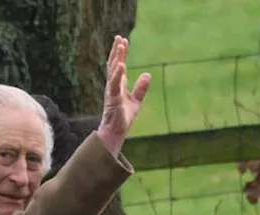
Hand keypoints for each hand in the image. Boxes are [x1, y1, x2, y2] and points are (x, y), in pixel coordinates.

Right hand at [97, 36, 150, 153]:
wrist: (116, 131)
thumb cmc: (123, 117)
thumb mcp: (136, 100)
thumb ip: (141, 88)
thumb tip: (147, 74)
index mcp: (118, 85)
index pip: (118, 65)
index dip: (120, 53)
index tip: (123, 40)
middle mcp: (113, 85)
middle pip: (114, 64)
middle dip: (117, 51)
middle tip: (120, 37)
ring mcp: (112, 91)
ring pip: (113, 70)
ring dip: (117, 57)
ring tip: (120, 45)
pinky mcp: (113, 98)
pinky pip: (114, 84)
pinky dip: (117, 74)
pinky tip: (121, 64)